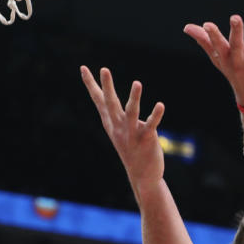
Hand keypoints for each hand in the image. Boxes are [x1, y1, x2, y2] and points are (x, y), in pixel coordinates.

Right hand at [81, 66, 165, 196]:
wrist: (142, 176)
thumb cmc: (132, 150)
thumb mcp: (119, 132)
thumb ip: (115, 116)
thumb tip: (110, 101)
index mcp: (111, 123)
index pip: (98, 100)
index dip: (91, 84)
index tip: (83, 68)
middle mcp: (119, 127)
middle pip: (111, 103)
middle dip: (107, 86)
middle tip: (104, 69)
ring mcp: (132, 134)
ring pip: (131, 112)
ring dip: (134, 98)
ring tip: (137, 83)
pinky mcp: (146, 139)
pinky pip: (151, 125)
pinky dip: (155, 115)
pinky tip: (160, 105)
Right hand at [183, 15, 243, 110]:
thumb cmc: (234, 74)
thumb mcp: (219, 59)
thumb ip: (204, 41)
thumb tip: (187, 27)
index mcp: (227, 59)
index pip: (218, 46)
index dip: (213, 36)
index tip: (207, 25)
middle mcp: (241, 63)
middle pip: (237, 47)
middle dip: (236, 33)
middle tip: (235, 18)